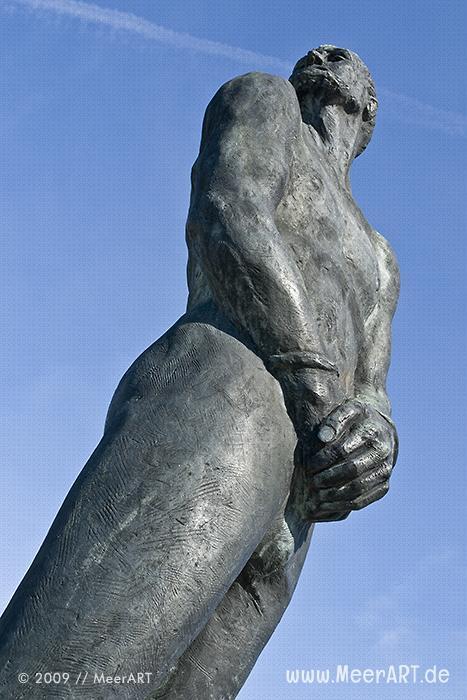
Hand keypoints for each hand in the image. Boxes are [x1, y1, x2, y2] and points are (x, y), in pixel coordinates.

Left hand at [290, 398, 397, 521]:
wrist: (382, 429)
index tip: (308, 466)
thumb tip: (323, 438)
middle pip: (352, 471)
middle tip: (311, 483)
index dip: (323, 459)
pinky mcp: (383, 486)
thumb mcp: (348, 410)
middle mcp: (383, 453)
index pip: (343, 450)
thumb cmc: (358, 419)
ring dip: (334, 496)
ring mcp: (385, 471)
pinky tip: (326, 505)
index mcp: (372, 432)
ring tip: (316, 497)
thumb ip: (335, 421)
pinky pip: (363, 501)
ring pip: (358, 489)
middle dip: (328, 478)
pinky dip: (343, 506)